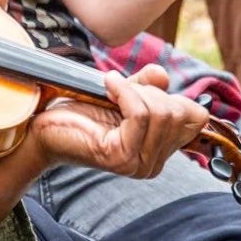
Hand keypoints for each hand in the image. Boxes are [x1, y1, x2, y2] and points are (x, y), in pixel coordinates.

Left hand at [29, 65, 205, 177]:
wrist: (45, 126)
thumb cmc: (81, 111)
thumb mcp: (124, 93)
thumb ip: (147, 86)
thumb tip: (162, 76)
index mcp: (160, 151)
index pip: (195, 117)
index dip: (171, 95)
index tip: (140, 92)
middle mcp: (154, 164)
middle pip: (178, 112)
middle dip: (149, 91)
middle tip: (120, 91)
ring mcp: (139, 164)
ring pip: (159, 112)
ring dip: (134, 91)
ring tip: (111, 91)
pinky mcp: (121, 158)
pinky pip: (139, 114)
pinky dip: (124, 91)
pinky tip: (108, 85)